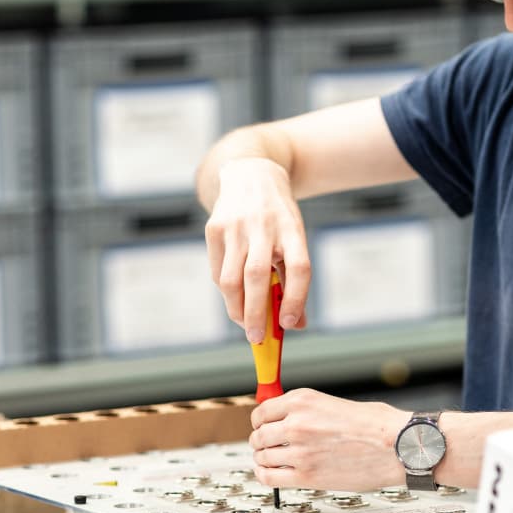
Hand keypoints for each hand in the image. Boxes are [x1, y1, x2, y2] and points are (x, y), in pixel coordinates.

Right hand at [204, 158, 310, 342]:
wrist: (251, 174)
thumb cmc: (278, 218)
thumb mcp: (294, 239)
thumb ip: (294, 280)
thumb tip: (294, 324)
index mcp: (292, 228)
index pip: (299, 268)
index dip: (296, 299)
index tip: (288, 324)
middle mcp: (264, 225)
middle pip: (257, 276)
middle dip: (255, 313)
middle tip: (256, 338)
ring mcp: (236, 226)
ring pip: (231, 278)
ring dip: (236, 308)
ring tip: (244, 323)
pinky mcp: (214, 228)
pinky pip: (217, 270)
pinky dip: (226, 290)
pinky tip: (233, 295)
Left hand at [249, 388, 407, 491]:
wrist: (396, 445)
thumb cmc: (375, 424)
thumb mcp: (332, 403)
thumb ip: (304, 411)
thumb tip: (284, 420)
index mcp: (302, 401)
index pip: (261, 412)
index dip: (259, 422)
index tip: (262, 427)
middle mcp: (296, 423)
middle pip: (259, 435)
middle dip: (260, 442)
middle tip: (266, 446)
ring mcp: (299, 451)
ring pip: (262, 456)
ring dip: (263, 459)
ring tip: (270, 460)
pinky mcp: (306, 475)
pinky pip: (270, 477)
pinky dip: (264, 476)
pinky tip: (268, 474)